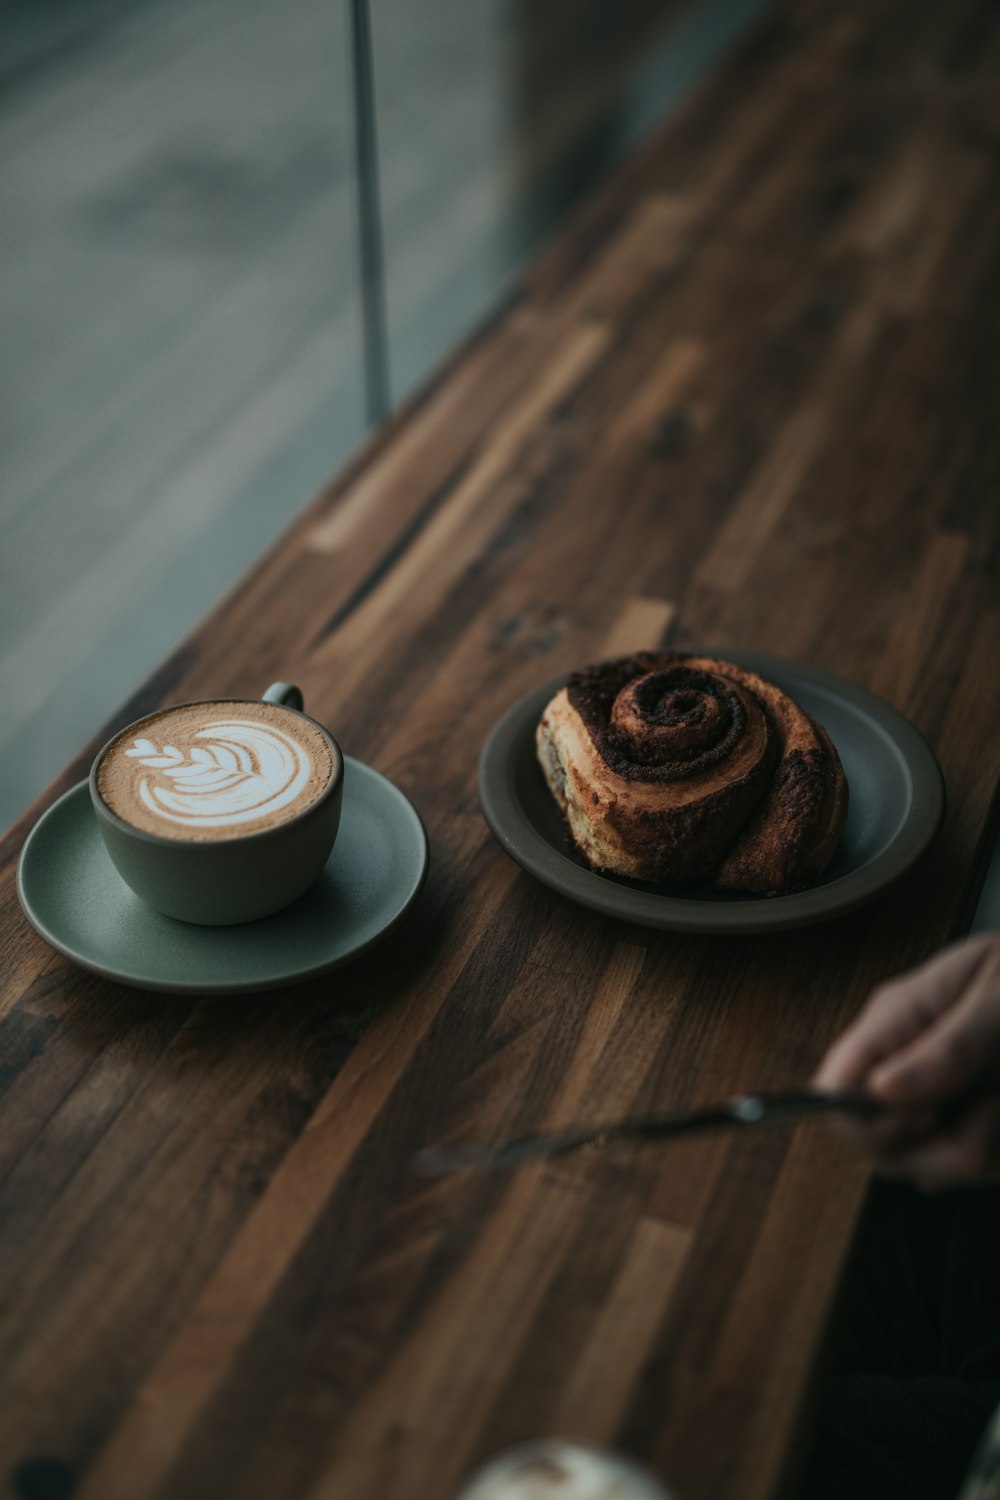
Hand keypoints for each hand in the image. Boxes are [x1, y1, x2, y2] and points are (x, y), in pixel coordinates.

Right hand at [813, 934, 999, 1187]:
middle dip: (943, 1150)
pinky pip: (968, 1168)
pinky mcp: (969, 1122)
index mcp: (898, 1018)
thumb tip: (881, 1090)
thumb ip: (950, 1047)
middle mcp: (906, 1063)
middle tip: (995, 1110)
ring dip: (983, 1153)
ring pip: (928, 1167)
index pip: (835, 1087)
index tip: (928, 1114)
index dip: (866, 1120)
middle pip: (879, 1145)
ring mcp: (938, 1097)